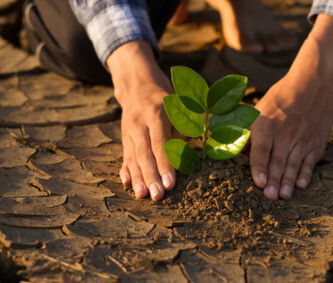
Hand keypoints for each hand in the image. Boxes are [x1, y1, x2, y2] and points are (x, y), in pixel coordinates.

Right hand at [107, 41, 175, 200]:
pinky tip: (126, 182)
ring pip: (133, 157)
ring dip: (138, 178)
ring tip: (142, 195)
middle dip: (151, 177)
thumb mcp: (181, 102)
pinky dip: (125, 169)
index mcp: (157, 113)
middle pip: (145, 154)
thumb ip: (191, 122)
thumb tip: (208, 139)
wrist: (137, 83)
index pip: (160, 143)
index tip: (170, 183)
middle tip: (157, 196)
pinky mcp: (124, 137)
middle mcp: (140, 123)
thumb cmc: (167, 96)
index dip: (165, 164)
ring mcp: (130, 131)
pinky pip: (125, 155)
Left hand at [249, 15, 332, 199]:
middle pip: (278, 161)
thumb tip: (227, 144)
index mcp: (266, 126)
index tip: (259, 182)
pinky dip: (305, 174)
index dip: (260, 167)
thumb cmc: (279, 99)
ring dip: (288, 182)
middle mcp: (284, 134)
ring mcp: (301, 139)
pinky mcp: (315, 143)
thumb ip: (244, 129)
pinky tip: (300, 184)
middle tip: (270, 197)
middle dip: (274, 181)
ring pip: (294, 164)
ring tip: (284, 196)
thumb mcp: (258, 110)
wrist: (313, 85)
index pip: (262, 150)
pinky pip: (309, 161)